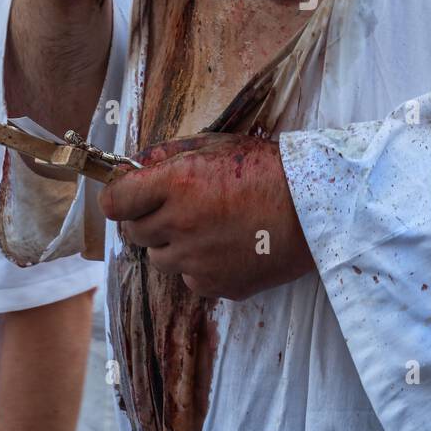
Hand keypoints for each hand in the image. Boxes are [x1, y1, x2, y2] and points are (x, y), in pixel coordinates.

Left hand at [100, 134, 314, 301]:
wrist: (315, 209)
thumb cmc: (268, 169)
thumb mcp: (217, 145)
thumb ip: (169, 154)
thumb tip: (133, 164)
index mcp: (177, 184)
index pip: (115, 202)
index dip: (120, 197)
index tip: (129, 195)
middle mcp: (181, 225)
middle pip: (134, 232)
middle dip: (147, 218)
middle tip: (178, 207)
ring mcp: (197, 261)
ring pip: (160, 258)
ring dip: (173, 244)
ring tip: (208, 226)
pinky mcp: (216, 285)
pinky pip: (190, 279)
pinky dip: (200, 266)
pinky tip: (227, 247)